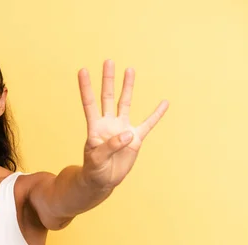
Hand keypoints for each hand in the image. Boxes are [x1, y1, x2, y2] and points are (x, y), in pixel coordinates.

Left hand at [78, 60, 168, 189]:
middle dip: (108, 79)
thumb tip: (127, 134)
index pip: (89, 103)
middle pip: (107, 97)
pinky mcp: (135, 139)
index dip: (86, 88)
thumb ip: (110, 146)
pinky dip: (156, 114)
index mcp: (95, 127)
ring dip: (127, 87)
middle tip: (108, 61)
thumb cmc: (95, 169)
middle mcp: (108, 124)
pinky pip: (148, 124)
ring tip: (129, 70)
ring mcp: (122, 129)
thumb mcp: (97, 159)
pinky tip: (164, 103)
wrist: (104, 180)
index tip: (82, 70)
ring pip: (125, 103)